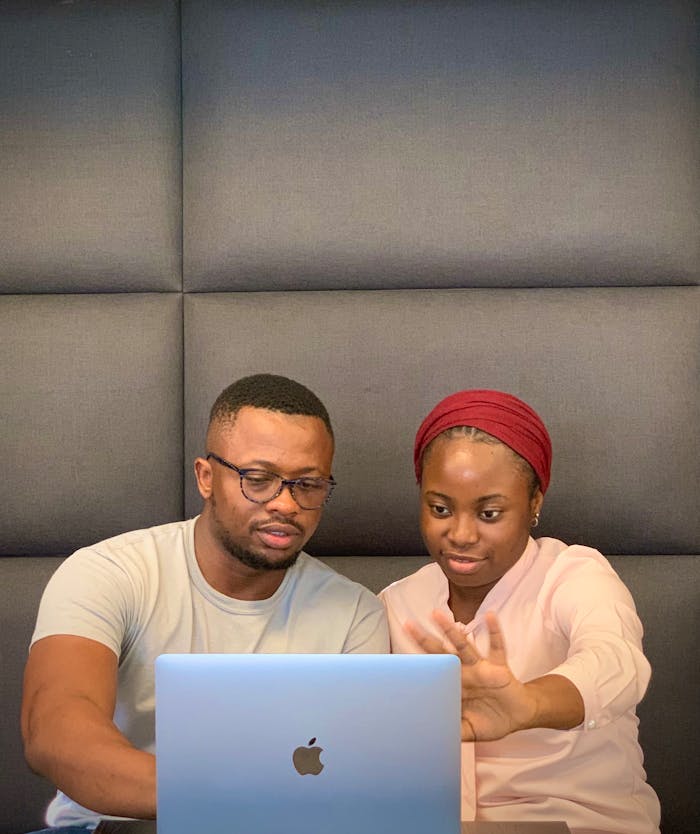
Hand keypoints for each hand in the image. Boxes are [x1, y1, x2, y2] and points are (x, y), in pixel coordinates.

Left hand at [405, 609, 536, 741]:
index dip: (417, 666)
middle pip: (441, 652)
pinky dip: (494, 631)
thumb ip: (453, 730)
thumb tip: (432, 737)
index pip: (433, 672)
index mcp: (454, 685)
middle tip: (408, 625)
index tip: (398, 659)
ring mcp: (480, 666)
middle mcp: (464, 671)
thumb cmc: (491, 720)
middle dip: (424, 639)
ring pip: (463, 645)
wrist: (518, 716)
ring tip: (436, 615)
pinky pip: (497, 646)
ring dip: (450, 630)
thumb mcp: (469, 730)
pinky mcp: (499, 667)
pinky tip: (490, 616)